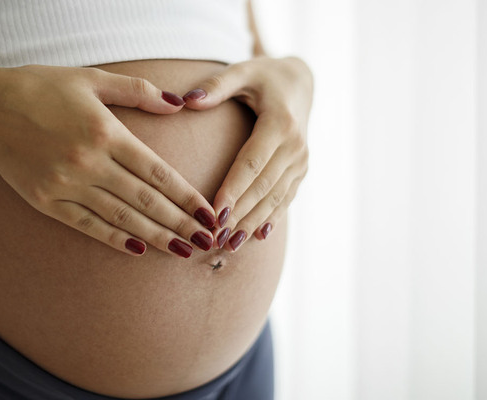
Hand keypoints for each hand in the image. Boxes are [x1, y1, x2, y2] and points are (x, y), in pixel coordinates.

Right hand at [0, 65, 216, 256]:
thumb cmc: (41, 88)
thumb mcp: (92, 80)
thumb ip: (138, 91)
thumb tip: (177, 104)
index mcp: (106, 133)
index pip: (158, 173)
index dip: (187, 197)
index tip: (209, 214)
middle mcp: (90, 163)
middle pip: (145, 201)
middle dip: (180, 224)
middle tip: (207, 243)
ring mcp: (67, 185)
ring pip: (121, 218)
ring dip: (155, 236)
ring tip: (181, 251)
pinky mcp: (47, 201)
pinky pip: (87, 225)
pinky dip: (113, 239)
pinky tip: (137, 250)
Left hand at [181, 57, 311, 250]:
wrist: (301, 84)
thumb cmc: (264, 77)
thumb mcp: (242, 72)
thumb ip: (215, 86)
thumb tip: (186, 100)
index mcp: (280, 124)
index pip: (252, 163)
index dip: (233, 190)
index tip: (213, 212)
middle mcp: (295, 147)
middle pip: (263, 188)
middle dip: (239, 215)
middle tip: (213, 237)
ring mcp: (301, 162)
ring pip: (274, 199)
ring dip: (252, 224)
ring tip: (228, 245)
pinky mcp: (300, 172)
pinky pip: (285, 200)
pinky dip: (269, 220)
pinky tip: (255, 238)